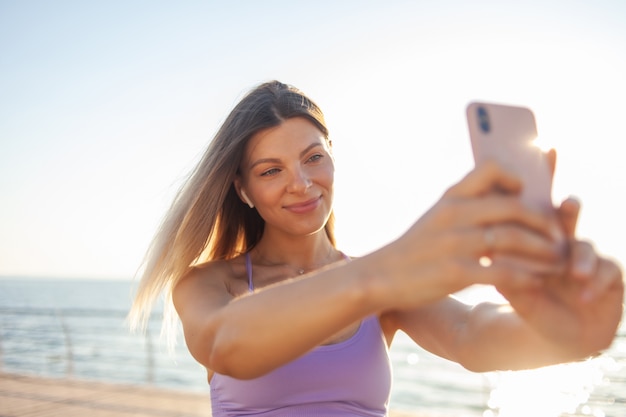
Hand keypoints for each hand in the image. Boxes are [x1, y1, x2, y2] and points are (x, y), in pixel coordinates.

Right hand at [376, 161, 565, 309]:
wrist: (382, 276)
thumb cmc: (417, 248)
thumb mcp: (436, 218)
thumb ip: (467, 207)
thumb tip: (510, 203)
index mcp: (450, 198)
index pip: (489, 168)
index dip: (514, 176)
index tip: (525, 192)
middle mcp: (453, 214)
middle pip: (512, 206)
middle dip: (542, 221)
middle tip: (558, 235)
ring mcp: (453, 243)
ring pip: (512, 238)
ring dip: (542, 250)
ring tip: (556, 260)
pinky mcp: (453, 272)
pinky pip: (501, 272)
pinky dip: (525, 277)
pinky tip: (536, 282)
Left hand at [496, 197, 623, 357]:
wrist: (560, 340)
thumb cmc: (535, 312)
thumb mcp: (520, 297)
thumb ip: (510, 278)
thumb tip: (492, 257)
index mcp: (540, 246)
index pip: (539, 224)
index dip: (537, 214)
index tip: (529, 207)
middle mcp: (565, 248)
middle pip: (568, 220)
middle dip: (569, 210)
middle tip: (569, 203)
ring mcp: (588, 260)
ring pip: (587, 248)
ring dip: (582, 258)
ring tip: (576, 273)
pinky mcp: (610, 277)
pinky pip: (609, 270)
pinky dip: (597, 281)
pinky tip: (585, 295)